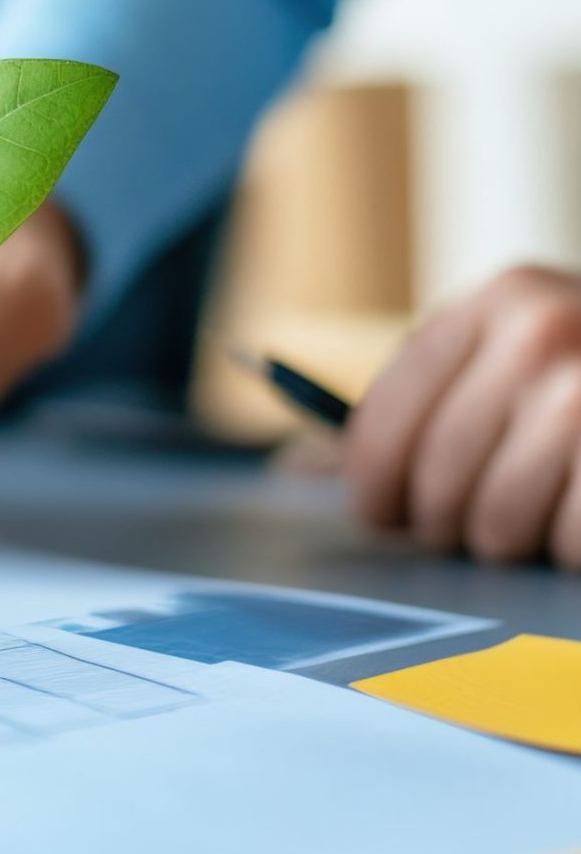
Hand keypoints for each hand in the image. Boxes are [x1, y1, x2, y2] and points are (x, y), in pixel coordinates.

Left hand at [346, 265, 580, 567]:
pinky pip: (571, 543)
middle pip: (438, 478)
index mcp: (498, 301)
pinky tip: (576, 522)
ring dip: (508, 541)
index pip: (383, 419)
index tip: (379, 513)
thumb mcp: (510, 361)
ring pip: (498, 521)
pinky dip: (569, 551)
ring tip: (531, 516)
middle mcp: (546, 329)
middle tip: (468, 523)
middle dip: (444, 522)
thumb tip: (300, 467)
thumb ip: (422, 404)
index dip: (371, 484)